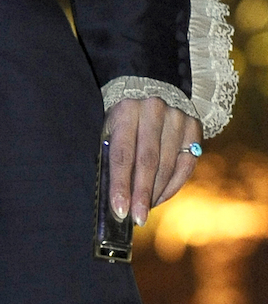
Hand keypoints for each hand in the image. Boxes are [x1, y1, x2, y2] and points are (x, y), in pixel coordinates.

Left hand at [104, 96, 201, 225]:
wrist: (150, 84)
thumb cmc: (122, 115)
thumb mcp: (110, 125)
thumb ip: (111, 152)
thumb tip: (112, 194)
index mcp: (126, 110)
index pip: (123, 154)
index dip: (121, 184)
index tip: (119, 210)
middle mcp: (154, 112)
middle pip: (148, 162)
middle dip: (142, 194)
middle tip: (137, 219)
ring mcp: (178, 119)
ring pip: (169, 165)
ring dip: (157, 193)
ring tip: (145, 210)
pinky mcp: (194, 127)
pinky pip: (186, 164)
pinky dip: (173, 185)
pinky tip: (160, 197)